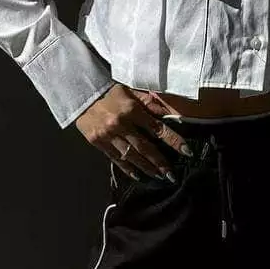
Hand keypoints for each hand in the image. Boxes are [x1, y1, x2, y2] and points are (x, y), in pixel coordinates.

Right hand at [74, 83, 193, 181]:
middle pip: (145, 147)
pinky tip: (138, 176)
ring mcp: (108, 135)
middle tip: (172, 174)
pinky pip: (116, 159)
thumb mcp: (132, 92)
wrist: (82, 96)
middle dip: (160, 162)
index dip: (173, 141)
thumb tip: (170, 114)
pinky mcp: (98, 143)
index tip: (187, 151)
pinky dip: (128, 169)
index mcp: (132, 109)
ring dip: (147, 168)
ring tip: (159, 176)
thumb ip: (150, 103)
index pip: (157, 128)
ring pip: (131, 156)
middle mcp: (121, 124)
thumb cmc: (111, 93)